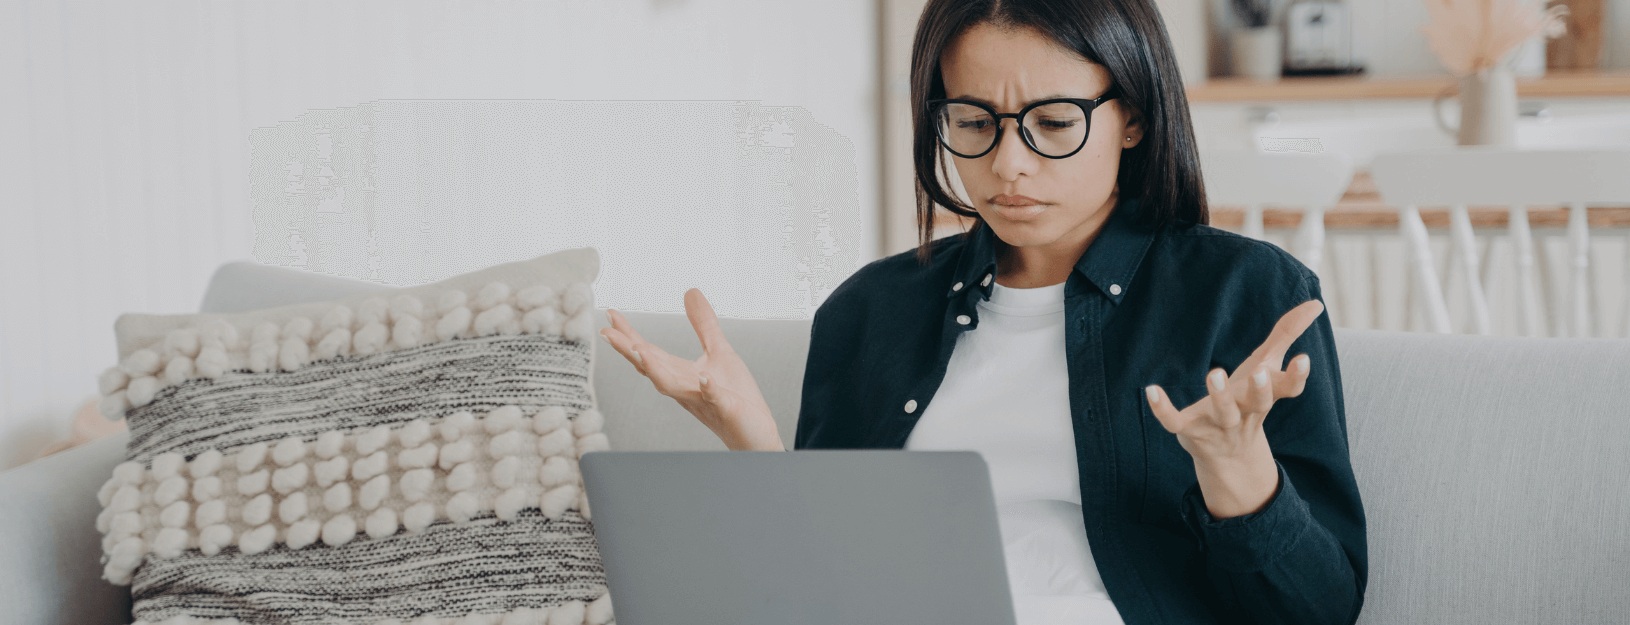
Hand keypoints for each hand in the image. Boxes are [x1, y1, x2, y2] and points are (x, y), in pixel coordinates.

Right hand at [599, 288, 783, 450]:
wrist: (755, 434)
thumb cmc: (736, 396)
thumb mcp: (719, 351)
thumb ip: (703, 324)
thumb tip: (690, 291)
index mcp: (681, 374)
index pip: (649, 352)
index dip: (629, 334)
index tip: (611, 315)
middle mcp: (685, 388)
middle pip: (650, 368)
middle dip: (629, 351)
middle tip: (607, 334)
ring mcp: (703, 400)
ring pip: (672, 386)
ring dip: (655, 369)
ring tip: (639, 350)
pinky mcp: (726, 408)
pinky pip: (715, 398)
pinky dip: (708, 389)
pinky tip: (704, 378)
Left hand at [1143, 299, 1323, 515]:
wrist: (1227, 454)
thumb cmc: (1248, 398)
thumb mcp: (1266, 366)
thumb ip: (1287, 334)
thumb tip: (1316, 303)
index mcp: (1264, 396)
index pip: (1287, 389)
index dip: (1296, 376)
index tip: (1302, 359)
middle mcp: (1246, 412)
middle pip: (1259, 404)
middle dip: (1260, 389)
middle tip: (1259, 372)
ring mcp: (1218, 424)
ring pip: (1222, 413)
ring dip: (1219, 395)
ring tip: (1215, 372)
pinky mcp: (1190, 430)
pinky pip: (1175, 423)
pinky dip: (1163, 409)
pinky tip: (1152, 390)